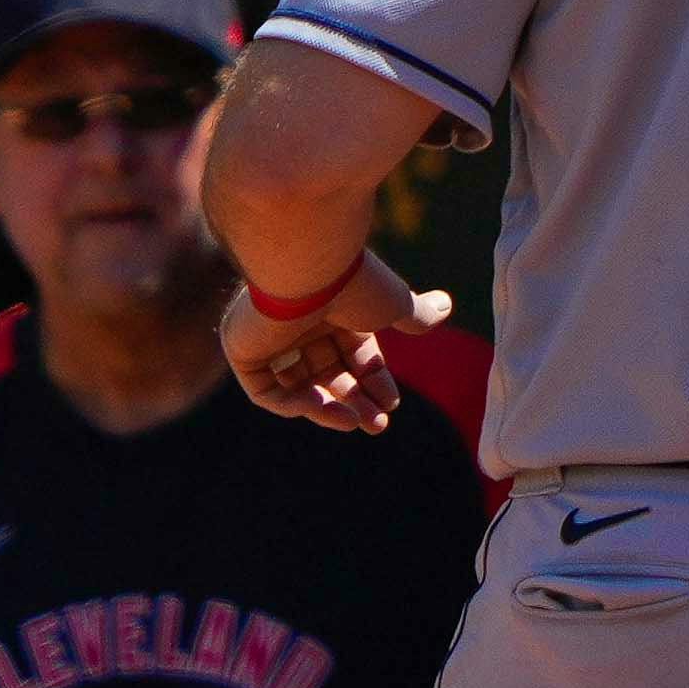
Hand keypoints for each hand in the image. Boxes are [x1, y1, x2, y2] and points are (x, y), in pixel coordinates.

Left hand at [224, 252, 445, 428]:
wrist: (306, 262)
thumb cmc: (353, 280)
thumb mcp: (395, 303)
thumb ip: (418, 314)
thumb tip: (447, 308)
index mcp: (331, 304)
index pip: (352, 351)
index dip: (373, 378)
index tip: (391, 402)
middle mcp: (297, 318)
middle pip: (326, 371)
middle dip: (355, 399)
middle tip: (377, 425)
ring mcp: (266, 334)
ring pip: (297, 384)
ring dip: (328, 408)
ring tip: (355, 422)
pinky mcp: (241, 347)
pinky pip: (264, 389)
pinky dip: (293, 404)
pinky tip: (323, 408)